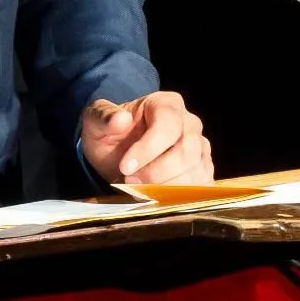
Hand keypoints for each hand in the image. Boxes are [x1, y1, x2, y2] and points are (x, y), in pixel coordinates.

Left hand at [81, 91, 213, 185]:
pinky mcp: (202, 170)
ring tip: (140, 188)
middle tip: (130, 180)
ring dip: (166, 187)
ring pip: (195, 172)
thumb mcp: (97, 121)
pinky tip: (157, 196)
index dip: (148, 149)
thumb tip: (121, 119)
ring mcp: (200, 147)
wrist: (118, 152)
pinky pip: (201, 187)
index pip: (168, 124)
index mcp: (167, 103)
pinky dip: (179, 197)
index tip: (125, 166)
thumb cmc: (110, 133)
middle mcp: (190, 123)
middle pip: (186, 151)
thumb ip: (104, 116)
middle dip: (156, 172)